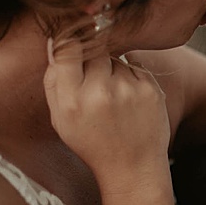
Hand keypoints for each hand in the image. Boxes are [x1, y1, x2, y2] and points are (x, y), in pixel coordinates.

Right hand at [42, 17, 169, 185]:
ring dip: (111, 70)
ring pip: (114, 58)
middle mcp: (101, 92)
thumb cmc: (91, 141)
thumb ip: (53, 80)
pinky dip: (129, 76)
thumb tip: (54, 41)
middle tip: (92, 80)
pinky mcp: (151, 89)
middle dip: (90, 59)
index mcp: (72, 101)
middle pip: (92, 49)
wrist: (133, 166)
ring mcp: (129, 90)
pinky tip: (127, 100)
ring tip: (111, 98)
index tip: (71, 38)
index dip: (69, 39)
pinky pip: (134, 66)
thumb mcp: (60, 118)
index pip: (67, 49)